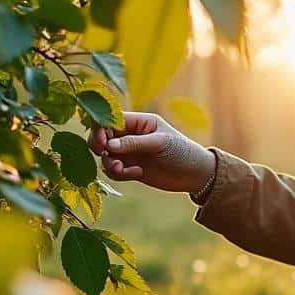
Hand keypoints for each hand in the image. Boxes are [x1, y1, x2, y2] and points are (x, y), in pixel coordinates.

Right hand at [88, 112, 215, 193]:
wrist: (196, 175)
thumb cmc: (182, 151)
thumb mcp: (159, 143)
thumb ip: (133, 143)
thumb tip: (108, 145)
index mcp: (139, 121)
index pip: (111, 119)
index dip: (101, 128)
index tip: (102, 141)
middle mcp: (131, 135)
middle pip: (103, 136)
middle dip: (99, 145)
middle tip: (103, 153)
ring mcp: (131, 152)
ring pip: (106, 155)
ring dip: (109, 162)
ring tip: (121, 169)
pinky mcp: (132, 168)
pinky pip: (114, 170)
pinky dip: (119, 173)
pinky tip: (137, 173)